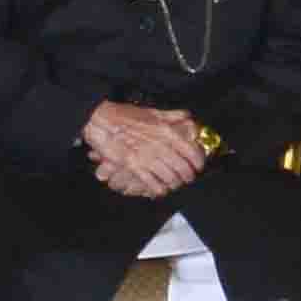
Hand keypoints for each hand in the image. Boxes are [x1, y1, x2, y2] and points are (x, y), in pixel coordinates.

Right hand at [85, 102, 213, 200]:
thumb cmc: (124, 116)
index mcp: (166, 131)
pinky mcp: (134, 166)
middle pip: (183, 168)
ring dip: (175, 184)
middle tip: (188, 178)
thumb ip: (171, 115)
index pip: (192, 151)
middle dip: (188, 176)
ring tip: (174, 184)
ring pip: (170, 178)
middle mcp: (160, 145)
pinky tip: (160, 189)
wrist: (101, 121)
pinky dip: (159, 189)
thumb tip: (186, 116)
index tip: (198, 166)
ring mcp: (147, 157)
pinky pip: (153, 183)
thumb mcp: (152, 112)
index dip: (198, 162)